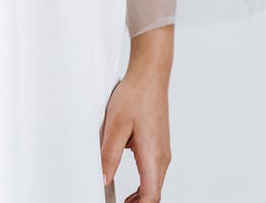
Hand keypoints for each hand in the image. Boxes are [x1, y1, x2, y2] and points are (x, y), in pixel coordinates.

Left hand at [99, 67, 171, 201]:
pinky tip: (132, 188)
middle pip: (154, 194)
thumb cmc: (136, 95)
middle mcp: (162, 157)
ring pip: (155, 184)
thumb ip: (109, 155)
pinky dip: (144, 185)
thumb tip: (103, 179)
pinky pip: (154, 172)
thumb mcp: (116, 126)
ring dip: (141, 197)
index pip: (150, 197)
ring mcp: (162, 151)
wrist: (149, 75)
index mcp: (153, 156)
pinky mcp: (159, 144)